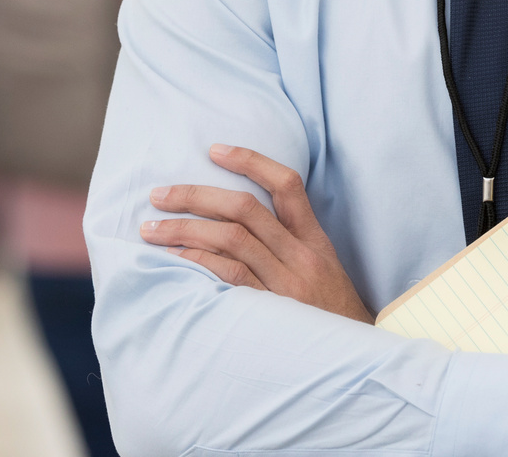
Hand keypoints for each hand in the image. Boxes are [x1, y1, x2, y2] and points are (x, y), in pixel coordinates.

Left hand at [141, 144, 373, 323]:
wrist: (356, 357)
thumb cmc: (330, 314)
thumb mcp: (322, 269)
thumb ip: (289, 243)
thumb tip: (237, 219)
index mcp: (314, 240)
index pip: (287, 184)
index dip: (250, 160)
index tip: (214, 150)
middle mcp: (301, 256)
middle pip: (245, 209)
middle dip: (196, 196)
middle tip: (159, 194)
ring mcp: (286, 284)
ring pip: (231, 239)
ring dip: (185, 229)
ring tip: (152, 229)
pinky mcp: (271, 311)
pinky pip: (230, 277)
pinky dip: (199, 261)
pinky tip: (175, 258)